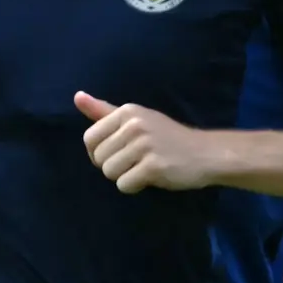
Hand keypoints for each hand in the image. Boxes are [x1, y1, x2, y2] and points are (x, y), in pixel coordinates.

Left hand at [73, 91, 215, 193]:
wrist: (205, 153)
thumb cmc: (168, 137)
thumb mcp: (137, 118)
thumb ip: (105, 111)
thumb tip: (77, 97)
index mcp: (127, 112)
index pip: (89, 138)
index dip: (99, 152)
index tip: (118, 153)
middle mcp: (134, 125)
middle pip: (98, 158)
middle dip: (113, 166)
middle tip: (136, 161)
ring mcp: (144, 146)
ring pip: (109, 173)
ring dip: (124, 176)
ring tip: (143, 168)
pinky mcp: (153, 167)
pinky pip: (124, 185)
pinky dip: (135, 186)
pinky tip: (151, 177)